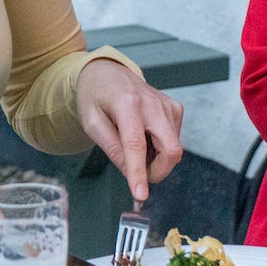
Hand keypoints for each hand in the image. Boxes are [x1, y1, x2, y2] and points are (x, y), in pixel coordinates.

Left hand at [76, 58, 184, 201]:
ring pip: (174, 148)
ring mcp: (167, 105)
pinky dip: (161, 147)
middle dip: (158, 171)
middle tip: (138, 175)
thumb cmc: (95, 96)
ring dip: (156, 158)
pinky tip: (146, 137)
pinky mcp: (175, 108)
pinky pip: (174, 139)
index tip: (140, 194)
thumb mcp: (91, 123)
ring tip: (134, 145)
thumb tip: (129, 173)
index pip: (136, 145)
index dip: (139, 173)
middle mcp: (152, 103)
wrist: (107, 71)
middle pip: (171, 149)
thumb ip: (111, 148)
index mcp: (127, 104)